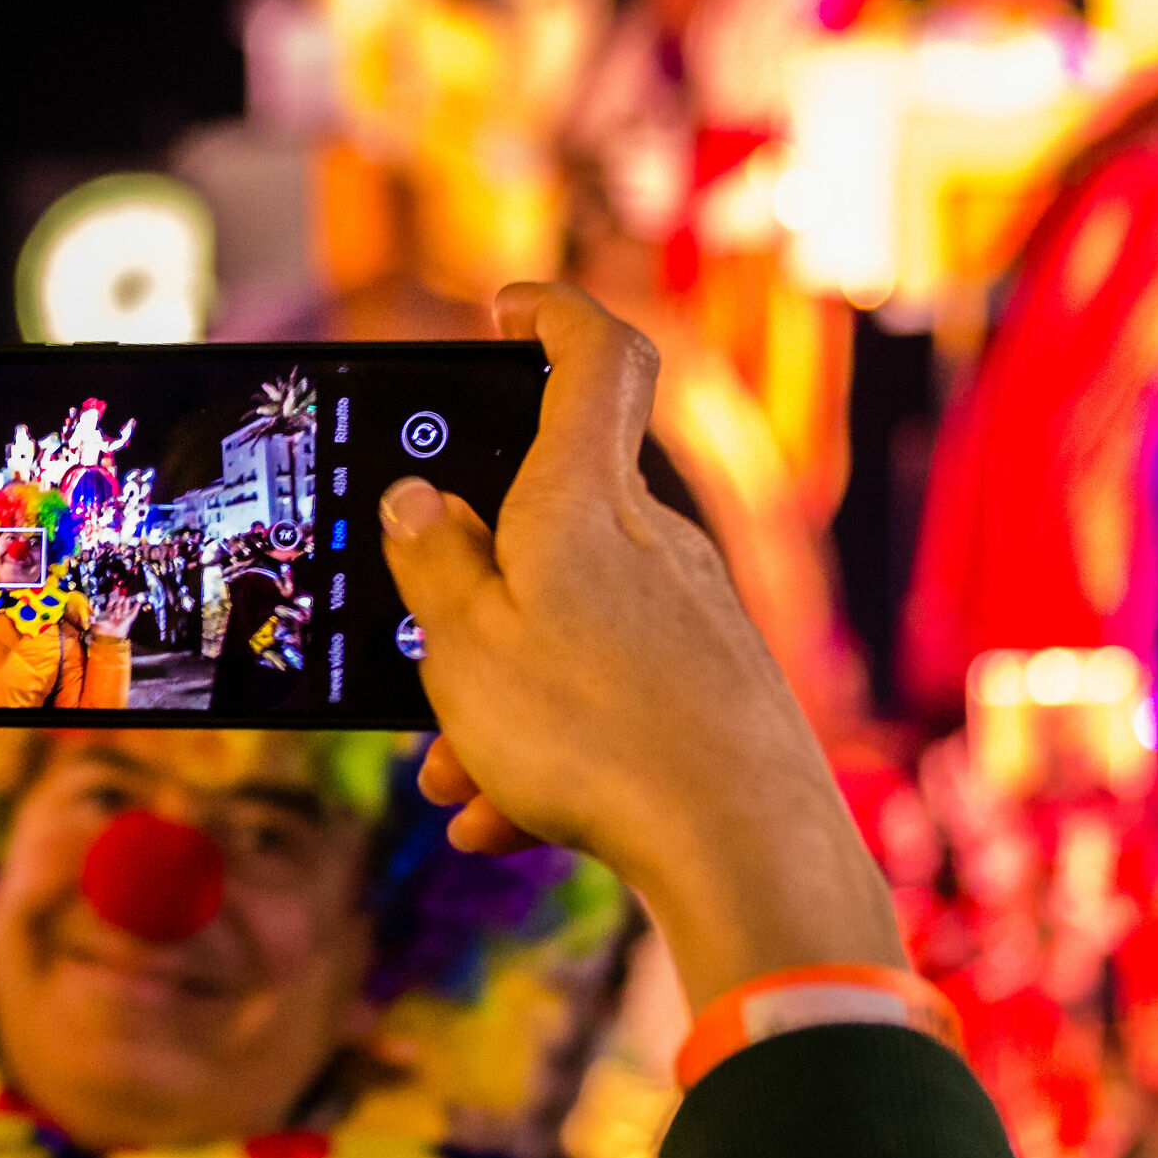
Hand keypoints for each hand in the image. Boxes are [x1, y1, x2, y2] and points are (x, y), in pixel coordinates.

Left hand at [92, 591, 142, 638]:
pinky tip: (138, 603)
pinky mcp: (128, 620)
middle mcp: (116, 618)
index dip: (111, 604)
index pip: (111, 609)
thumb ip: (92, 619)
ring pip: (125, 610)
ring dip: (126, 604)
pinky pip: (133, 614)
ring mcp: (122, 619)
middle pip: (119, 608)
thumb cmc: (103, 631)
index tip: (112, 600)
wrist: (110, 636)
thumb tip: (88, 617)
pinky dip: (136, 608)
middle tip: (121, 597)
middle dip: (120, 602)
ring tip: (127, 598)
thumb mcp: (95, 623)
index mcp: (109, 618)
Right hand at [380, 283, 901, 1008]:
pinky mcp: (712, 683)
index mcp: (583, 501)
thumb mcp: (465, 645)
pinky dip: (548, 744)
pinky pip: (607, 693)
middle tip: (416, 642)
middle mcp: (650, 540)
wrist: (742, 847)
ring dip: (497, 692)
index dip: (550, 314)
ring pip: (566, 624)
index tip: (508, 310)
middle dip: (471, 585)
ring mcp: (690, 612)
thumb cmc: (594, 734)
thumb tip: (418, 502)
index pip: (594, 356)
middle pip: (549, 521)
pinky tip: (503, 816)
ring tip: (456, 772)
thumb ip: (432, 564)